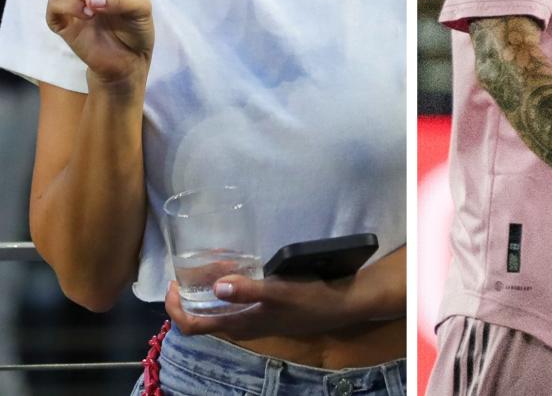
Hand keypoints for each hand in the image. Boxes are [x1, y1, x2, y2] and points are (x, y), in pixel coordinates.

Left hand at [165, 273, 357, 338]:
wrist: (340, 305)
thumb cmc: (309, 299)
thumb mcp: (278, 291)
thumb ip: (247, 290)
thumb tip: (215, 286)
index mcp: (238, 325)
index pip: (192, 326)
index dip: (174, 308)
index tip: (170, 284)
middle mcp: (240, 327)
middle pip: (200, 318)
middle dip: (188, 296)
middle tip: (186, 269)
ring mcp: (252, 320)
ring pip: (217, 310)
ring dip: (206, 291)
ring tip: (207, 264)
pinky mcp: (263, 311)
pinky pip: (233, 304)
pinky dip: (225, 289)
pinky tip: (235, 270)